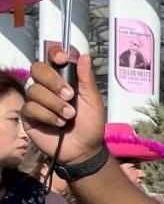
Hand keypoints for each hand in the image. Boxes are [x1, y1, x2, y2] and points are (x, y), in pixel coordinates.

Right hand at [22, 50, 104, 165]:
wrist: (85, 150)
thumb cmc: (90, 125)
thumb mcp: (93, 101)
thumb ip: (86, 79)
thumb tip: (84, 56)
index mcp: (63, 79)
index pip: (51, 58)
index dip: (54, 54)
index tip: (62, 59)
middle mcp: (47, 87)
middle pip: (38, 69)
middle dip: (53, 81)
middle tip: (69, 96)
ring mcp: (37, 101)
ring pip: (35, 90)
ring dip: (55, 104)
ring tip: (69, 116)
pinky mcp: (29, 116)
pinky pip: (31, 107)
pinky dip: (47, 115)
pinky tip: (58, 124)